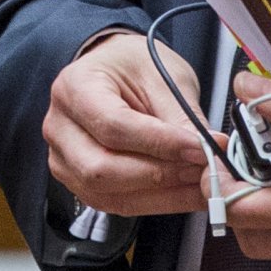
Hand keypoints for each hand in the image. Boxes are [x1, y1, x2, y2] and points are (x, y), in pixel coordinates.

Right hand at [43, 30, 209, 217]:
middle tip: (204, 170)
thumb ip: (182, 117)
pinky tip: (184, 193)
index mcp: (74, 87)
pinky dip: (155, 203)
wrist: (114, 71)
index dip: (160, 144)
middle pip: (102, 168)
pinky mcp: (77, 181)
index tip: (201, 149)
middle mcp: (59, 126)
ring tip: (201, 185)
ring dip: (161, 195)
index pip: (113, 126)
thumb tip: (211, 151)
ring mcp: (62, 158)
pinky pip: (115, 203)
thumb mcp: (163, 77)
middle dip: (160, 175)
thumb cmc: (134, 66)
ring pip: (108, 194)